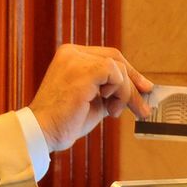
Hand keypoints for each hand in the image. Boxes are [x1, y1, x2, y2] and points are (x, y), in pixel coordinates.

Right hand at [28, 45, 151, 151]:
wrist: (43, 133)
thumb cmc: (65, 121)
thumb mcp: (93, 100)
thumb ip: (111, 90)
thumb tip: (140, 90)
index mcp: (70, 56)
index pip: (107, 57)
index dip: (128, 72)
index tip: (143, 88)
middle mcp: (72, 53)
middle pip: (116, 59)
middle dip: (134, 82)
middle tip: (143, 105)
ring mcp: (76, 59)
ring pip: (119, 69)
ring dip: (125, 94)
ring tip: (112, 112)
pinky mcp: (83, 71)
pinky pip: (117, 75)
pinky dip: (120, 93)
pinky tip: (108, 108)